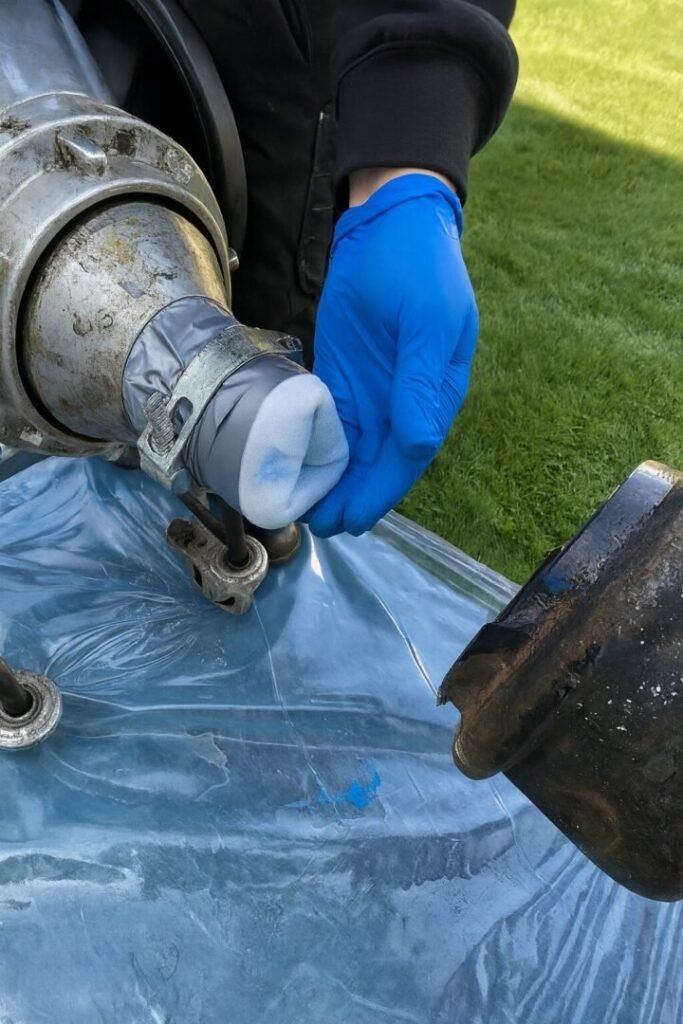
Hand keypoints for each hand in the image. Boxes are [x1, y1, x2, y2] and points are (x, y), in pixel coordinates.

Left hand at [305, 172, 478, 536]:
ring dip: (334, 482)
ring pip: (354, 451)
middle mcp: (405, 402)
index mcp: (434, 394)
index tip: (354, 517)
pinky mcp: (345, 379)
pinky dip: (317, 451)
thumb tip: (417, 442)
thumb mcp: (426, 323)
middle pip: (379, 462)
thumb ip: (419, 383)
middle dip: (353, 496)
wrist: (389, 223)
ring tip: (308, 514)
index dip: (381, 489)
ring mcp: (375, 392)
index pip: (409, 454)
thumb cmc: (419, 268)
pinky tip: (300, 472)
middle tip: (321, 528)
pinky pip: (333, 425)